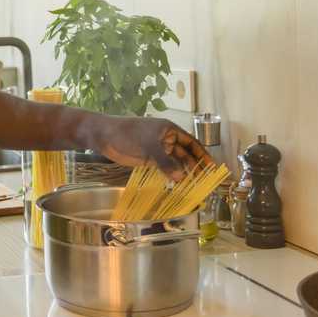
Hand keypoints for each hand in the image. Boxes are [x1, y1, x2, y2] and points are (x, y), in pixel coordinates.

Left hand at [92, 116, 212, 179]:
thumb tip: (181, 177)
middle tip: (205, 182)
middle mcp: (166, 140)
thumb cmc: (127, 134)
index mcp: (170, 130)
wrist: (104, 136)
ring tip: (194, 186)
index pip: (192, 143)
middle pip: (185, 154)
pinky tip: (176, 184)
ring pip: (175, 162)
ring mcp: (157, 150)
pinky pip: (164, 168)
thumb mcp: (148, 146)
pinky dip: (170, 175)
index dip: (203, 155)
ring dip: (183, 172)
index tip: (213, 167)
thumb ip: (164, 161)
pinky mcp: (148, 159)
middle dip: (195, 166)